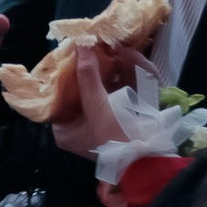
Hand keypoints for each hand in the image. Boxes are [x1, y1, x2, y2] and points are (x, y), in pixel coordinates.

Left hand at [46, 44, 137, 158]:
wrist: (149, 161)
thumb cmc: (116, 139)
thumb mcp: (98, 106)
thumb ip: (88, 77)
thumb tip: (80, 45)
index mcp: (64, 130)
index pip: (57, 96)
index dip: (65, 73)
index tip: (73, 53)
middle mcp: (77, 128)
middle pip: (78, 91)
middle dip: (88, 70)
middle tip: (92, 49)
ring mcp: (95, 124)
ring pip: (96, 91)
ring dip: (104, 72)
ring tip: (108, 52)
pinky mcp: (114, 120)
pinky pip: (111, 96)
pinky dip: (117, 80)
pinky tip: (121, 62)